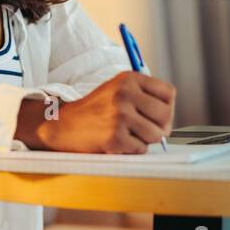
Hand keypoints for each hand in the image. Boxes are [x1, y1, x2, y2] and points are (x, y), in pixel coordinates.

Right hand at [21, 71, 175, 153]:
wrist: (60, 123)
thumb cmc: (93, 110)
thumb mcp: (117, 89)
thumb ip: (143, 96)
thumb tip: (169, 119)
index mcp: (129, 79)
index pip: (169, 93)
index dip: (167, 108)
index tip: (157, 117)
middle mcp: (126, 93)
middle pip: (165, 115)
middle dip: (160, 127)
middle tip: (147, 131)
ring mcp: (120, 115)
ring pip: (155, 135)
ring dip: (145, 140)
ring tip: (128, 135)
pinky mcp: (114, 137)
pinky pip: (140, 149)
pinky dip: (132, 150)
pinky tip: (117, 142)